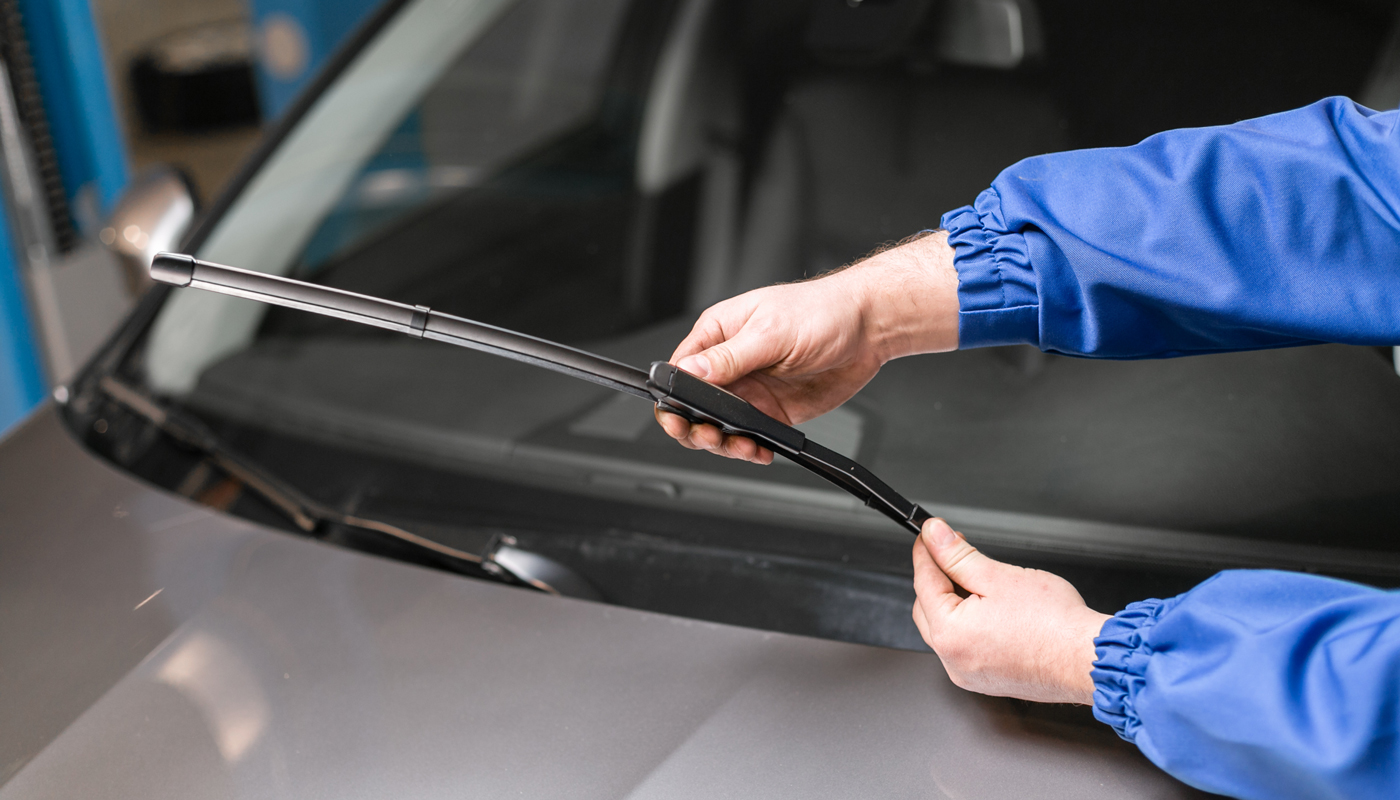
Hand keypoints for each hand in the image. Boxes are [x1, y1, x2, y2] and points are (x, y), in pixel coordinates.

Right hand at [656, 231, 957, 463]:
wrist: (869, 329)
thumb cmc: (823, 311)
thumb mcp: (771, 333)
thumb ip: (729, 357)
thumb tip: (689, 372)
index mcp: (719, 334)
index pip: (679, 370)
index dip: (673, 397)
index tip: (680, 415)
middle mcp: (730, 364)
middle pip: (692, 405)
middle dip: (693, 426)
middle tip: (708, 435)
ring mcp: (750, 389)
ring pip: (718, 427)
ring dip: (722, 443)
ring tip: (738, 445)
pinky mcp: (771, 410)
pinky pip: (749, 437)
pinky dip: (749, 449)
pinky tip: (758, 450)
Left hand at [912, 518, 1109, 704]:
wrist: (1087, 659)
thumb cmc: (1054, 624)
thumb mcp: (998, 577)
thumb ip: (958, 555)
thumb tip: (934, 536)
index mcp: (950, 634)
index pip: (924, 582)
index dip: (926, 553)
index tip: (928, 536)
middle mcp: (954, 661)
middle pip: (928, 608)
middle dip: (938, 578)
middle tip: (955, 553)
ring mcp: (970, 674)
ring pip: (947, 629)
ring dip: (955, 602)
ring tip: (981, 581)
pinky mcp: (988, 680)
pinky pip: (966, 647)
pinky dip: (970, 625)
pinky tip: (992, 610)